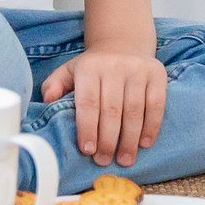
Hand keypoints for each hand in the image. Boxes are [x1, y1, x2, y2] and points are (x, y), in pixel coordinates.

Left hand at [40, 47, 168, 167]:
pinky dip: (151, 127)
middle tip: (104, 161)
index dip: (88, 128)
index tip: (87, 151)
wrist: (122, 44)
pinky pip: (156, 105)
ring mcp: (138, 70)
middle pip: (112, 110)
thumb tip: (47, 101)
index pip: (88, 103)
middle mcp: (114, 67)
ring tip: (124, 159)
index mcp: (89, 68)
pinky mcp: (157, 74)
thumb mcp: (69, 71)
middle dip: (108, 140)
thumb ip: (54, 85)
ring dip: (129, 139)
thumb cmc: (93, 67)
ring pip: (135, 111)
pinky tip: (144, 144)